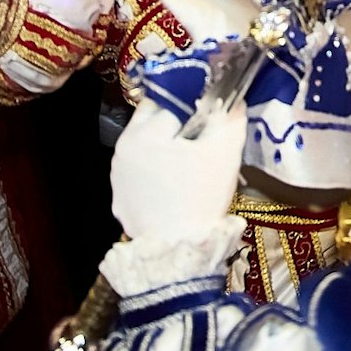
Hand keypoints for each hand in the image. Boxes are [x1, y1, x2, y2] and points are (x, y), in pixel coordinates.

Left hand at [111, 101, 245, 243]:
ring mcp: (118, 173)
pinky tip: (174, 184)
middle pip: (152, 116)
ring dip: (163, 144)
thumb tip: (233, 99)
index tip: (210, 117)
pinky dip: (154, 170)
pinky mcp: (119, 196)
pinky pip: (138, 170)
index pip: (173, 98)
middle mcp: (124, 147)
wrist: (179, 251)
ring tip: (188, 162)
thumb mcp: (226, 152)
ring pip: (144, 143)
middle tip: (199, 137)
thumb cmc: (202, 196)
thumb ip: (231, 117)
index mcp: (147, 130)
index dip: (195, 104)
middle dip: (174, 120)